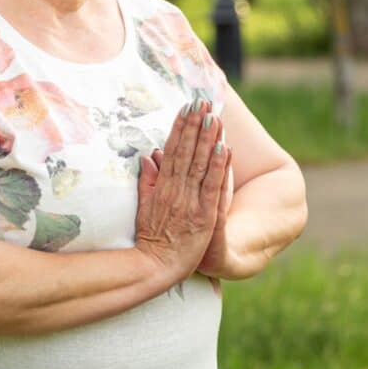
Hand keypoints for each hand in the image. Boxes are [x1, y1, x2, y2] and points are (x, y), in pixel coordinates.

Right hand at [151, 116, 233, 278]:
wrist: (155, 267)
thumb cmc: (149, 239)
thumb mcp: (144, 207)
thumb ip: (147, 182)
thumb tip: (147, 156)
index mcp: (162, 186)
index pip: (172, 150)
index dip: (179, 128)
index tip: (185, 108)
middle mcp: (175, 190)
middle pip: (186, 152)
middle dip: (194, 125)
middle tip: (202, 101)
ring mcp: (189, 202)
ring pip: (199, 164)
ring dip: (207, 139)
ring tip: (214, 116)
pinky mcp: (203, 216)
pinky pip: (211, 187)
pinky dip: (218, 167)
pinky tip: (224, 148)